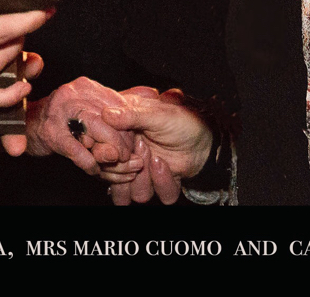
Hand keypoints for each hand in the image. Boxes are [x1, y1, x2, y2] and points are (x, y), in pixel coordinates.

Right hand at [25, 77, 135, 174]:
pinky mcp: (50, 132)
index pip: (117, 105)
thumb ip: (108, 117)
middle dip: (122, 141)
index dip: (129, 127)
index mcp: (86, 87)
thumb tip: (132, 132)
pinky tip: (94, 168)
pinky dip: (88, 161)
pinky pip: (75, 148)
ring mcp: (60, 111)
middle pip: (109, 117)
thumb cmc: (61, 118)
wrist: (27, 124)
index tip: (133, 143)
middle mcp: (74, 94)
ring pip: (95, 128)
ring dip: (108, 151)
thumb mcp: (87, 110)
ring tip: (114, 163)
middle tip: (128, 158)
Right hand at [99, 88, 212, 204]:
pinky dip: (163, 182)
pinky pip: (159, 196)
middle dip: (125, 171)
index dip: (105, 156)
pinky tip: (166, 164)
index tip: (115, 150)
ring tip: (155, 156)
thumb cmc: (180, 119)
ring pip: (135, 194)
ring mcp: (146, 173)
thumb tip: (107, 114)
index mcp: (124, 138)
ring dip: (144, 178)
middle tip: (141, 149)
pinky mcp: (162, 184)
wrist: (206, 137)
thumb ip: (131, 115)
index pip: (102, 154)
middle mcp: (132, 158)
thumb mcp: (156, 113)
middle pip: (114, 180)